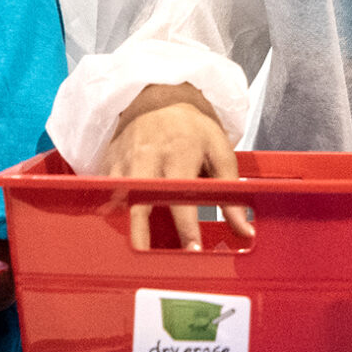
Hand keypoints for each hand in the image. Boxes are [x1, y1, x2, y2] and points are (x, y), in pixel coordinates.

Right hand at [97, 83, 253, 252]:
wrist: (158, 93)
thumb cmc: (192, 124)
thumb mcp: (219, 149)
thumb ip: (230, 190)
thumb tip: (244, 228)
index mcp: (179, 155)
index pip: (181, 197)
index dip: (187, 226)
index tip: (192, 249)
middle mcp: (148, 159)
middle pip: (141, 201)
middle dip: (142, 232)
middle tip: (146, 259)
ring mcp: (124, 161)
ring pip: (121, 198)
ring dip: (125, 226)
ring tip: (130, 253)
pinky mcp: (109, 162)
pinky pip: (108, 190)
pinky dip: (112, 210)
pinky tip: (119, 229)